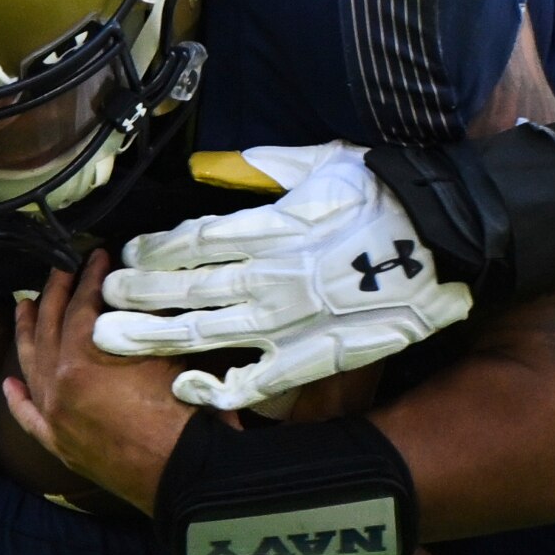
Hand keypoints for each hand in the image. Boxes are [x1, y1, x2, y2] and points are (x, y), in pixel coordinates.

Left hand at [2, 254, 194, 513]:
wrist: (186, 475)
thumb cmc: (183, 414)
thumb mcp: (166, 354)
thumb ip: (141, 322)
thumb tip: (132, 295)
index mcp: (80, 361)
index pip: (81, 308)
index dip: (90, 277)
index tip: (97, 256)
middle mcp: (57, 387)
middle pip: (49, 331)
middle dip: (54, 295)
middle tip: (59, 270)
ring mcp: (55, 418)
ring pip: (32, 367)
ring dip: (26, 334)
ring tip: (22, 306)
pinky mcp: (61, 445)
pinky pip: (29, 418)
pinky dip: (18, 398)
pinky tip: (9, 382)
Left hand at [94, 142, 474, 410]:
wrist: (452, 241)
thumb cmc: (388, 197)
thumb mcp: (325, 164)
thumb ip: (263, 169)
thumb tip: (210, 165)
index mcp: (273, 226)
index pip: (195, 241)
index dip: (154, 251)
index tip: (125, 257)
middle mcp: (273, 274)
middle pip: (188, 288)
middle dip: (138, 295)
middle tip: (103, 300)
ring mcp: (293, 319)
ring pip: (209, 332)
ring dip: (156, 336)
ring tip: (113, 340)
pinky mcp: (319, 355)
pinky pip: (261, 378)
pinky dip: (222, 387)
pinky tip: (186, 391)